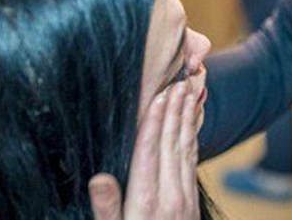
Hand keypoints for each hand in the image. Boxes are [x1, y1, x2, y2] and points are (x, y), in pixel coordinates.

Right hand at [89, 82, 199, 219]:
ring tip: (189, 95)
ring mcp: (184, 199)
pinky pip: (193, 164)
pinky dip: (193, 140)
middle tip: (178, 84)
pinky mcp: (192, 204)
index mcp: (145, 201)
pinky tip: (192, 126)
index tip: (159, 97)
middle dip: (174, 112)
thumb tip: (99, 180)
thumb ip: (107, 206)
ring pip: (186, 151)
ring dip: (187, 120)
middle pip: (170, 145)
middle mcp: (169, 196)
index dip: (153, 122)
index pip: (148, 152)